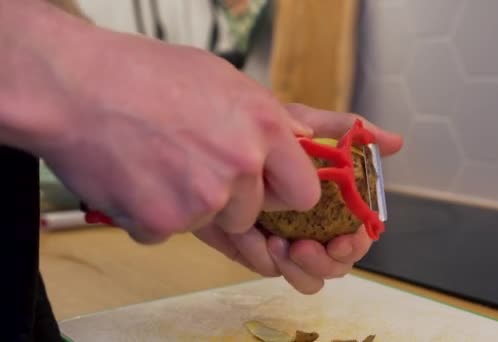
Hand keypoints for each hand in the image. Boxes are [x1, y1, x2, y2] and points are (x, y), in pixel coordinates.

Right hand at [34, 24, 320, 243]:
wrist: (74, 86)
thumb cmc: (145, 74)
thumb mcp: (223, 79)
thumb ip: (268, 116)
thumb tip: (301, 137)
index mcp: (263, 128)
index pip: (304, 193)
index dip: (285, 193)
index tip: (268, 188)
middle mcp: (240, 167)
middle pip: (253, 214)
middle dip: (231, 201)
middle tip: (194, 167)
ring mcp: (202, 198)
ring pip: (210, 223)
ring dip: (188, 206)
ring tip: (158, 164)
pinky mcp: (162, 223)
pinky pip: (167, 232)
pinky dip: (151, 214)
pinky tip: (135, 178)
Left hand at [194, 103, 402, 293]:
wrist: (215, 141)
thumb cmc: (266, 132)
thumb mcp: (307, 123)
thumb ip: (350, 133)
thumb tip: (396, 142)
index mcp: (332, 205)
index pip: (357, 236)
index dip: (355, 244)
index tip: (342, 239)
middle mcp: (314, 227)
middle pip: (335, 265)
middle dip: (323, 263)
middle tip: (301, 248)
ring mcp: (286, 241)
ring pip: (307, 278)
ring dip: (295, 268)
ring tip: (276, 244)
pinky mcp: (255, 249)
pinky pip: (266, 268)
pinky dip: (258, 256)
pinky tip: (246, 235)